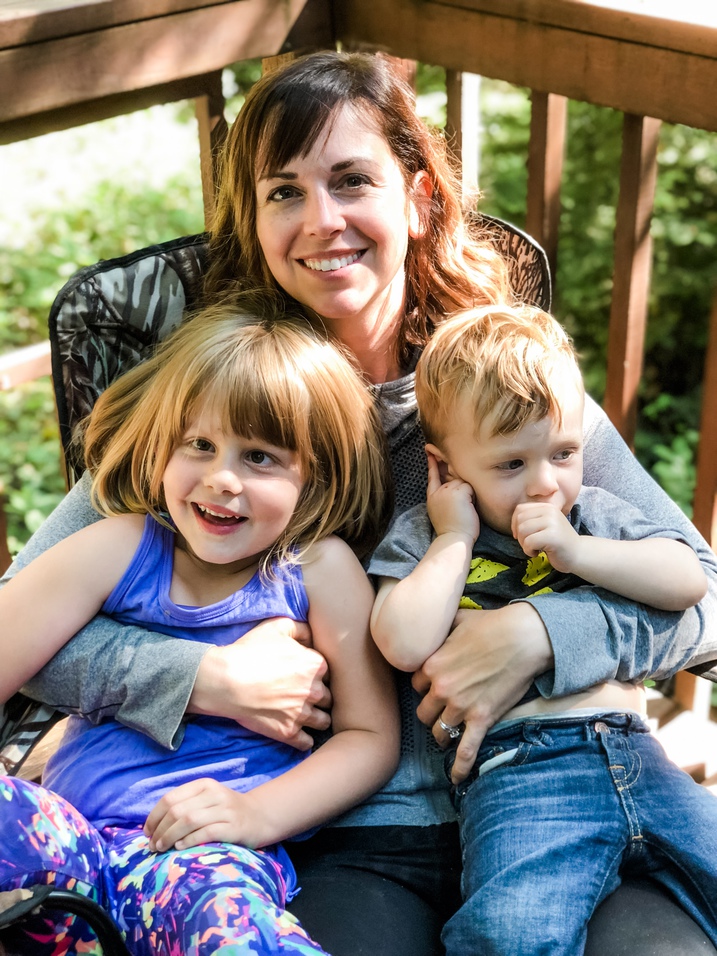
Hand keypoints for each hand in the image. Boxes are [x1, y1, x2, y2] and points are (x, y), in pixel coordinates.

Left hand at [145, 778, 265, 850]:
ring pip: (189, 821)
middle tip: (153, 845)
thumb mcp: (206, 801)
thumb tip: (153, 825)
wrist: (260, 817)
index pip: (170, 798)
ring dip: (170, 837)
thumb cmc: (226, 811)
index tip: (147, 832)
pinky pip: (205, 832)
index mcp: (204, 785)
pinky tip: (180, 848)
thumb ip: (185, 806)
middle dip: (160, 830)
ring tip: (162, 849)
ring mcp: (225, 810)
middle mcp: (214, 794)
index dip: (154, 816)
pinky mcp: (233, 826)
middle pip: (177, 811)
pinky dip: (188, 841)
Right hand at [189, 617, 330, 749]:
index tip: (306, 677)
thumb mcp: (277, 626)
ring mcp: (302, 714)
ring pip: (323, 721)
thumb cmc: (250, 651)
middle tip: (305, 696)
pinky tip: (300, 735)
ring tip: (306, 716)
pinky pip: (307, 742)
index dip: (316, 675)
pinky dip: (305, 740)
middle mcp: (314, 691)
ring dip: (317, 719)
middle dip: (318, 697)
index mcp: (315, 665)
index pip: (327, 673)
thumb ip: (301, 627)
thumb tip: (312, 635)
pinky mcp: (288, 733)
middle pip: (327, 698)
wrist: (226, 680)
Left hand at [412, 603, 552, 782]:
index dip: (425, 686)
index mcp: (431, 665)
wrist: (523, 638)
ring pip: (438, 732)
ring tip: (448, 733)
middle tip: (443, 708)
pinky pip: (466, 750)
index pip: (415, 685)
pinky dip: (459, 768)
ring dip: (442, 734)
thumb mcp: (457, 621)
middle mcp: (441, 689)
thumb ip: (439, 628)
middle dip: (431, 711)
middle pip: (423, 712)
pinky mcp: (482, 719)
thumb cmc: (491, 625)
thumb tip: (430, 623)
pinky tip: (456, 779)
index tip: (435, 685)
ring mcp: (461, 707)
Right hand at [426, 452, 479, 542]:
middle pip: (453, 477)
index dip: (432, 463)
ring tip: (464, 511)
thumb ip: (446, 495)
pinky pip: (470, 488)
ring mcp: (448, 490)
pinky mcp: (459, 492)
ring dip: (468, 495)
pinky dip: (472, 498)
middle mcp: (438, 491)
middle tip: (453, 472)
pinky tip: (468, 508)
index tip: (429, 450)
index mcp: (432, 496)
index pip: (433, 475)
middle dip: (457, 481)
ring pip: (464, 482)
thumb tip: (457, 482)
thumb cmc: (453, 529)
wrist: (453, 539)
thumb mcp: (443, 510)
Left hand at [512, 502, 577, 571]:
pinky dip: (529, 551)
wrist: (578, 554)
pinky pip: (529, 542)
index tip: (522, 535)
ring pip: (522, 531)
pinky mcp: (552, 536)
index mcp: (547, 507)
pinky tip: (538, 553)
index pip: (519, 509)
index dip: (514, 524)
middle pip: (520, 520)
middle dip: (520, 536)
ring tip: (535, 548)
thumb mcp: (544, 525)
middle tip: (530, 544)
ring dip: (524, 544)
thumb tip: (513, 523)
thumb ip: (531, 519)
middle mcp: (550, 511)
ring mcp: (552, 523)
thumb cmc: (557, 542)